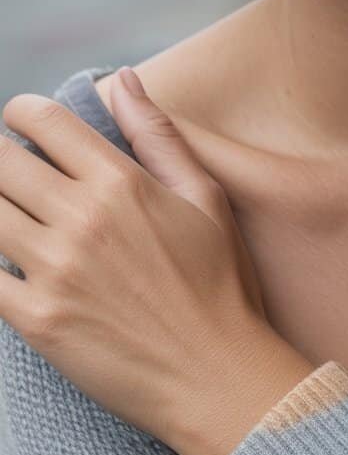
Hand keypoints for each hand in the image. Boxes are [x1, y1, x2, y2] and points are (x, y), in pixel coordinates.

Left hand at [0, 69, 311, 454]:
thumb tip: (124, 79)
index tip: (19, 119)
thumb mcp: (203, 195)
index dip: (20, 111)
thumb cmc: (220, 283)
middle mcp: (82, 219)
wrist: (216, 375)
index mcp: (121, 182)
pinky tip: (10, 260)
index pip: (44, 122)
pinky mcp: (37, 321)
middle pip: (1, 163)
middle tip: (12, 169)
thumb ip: (157, 133)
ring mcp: (55, 271)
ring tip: (12, 210)